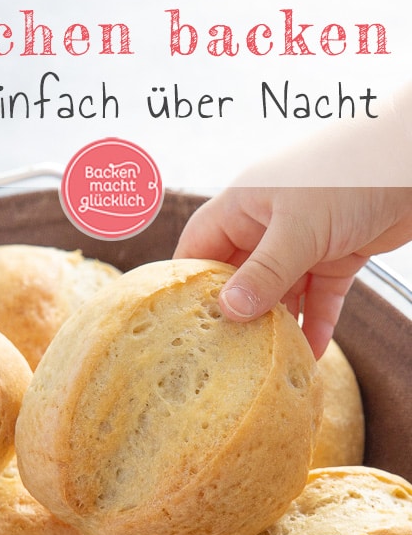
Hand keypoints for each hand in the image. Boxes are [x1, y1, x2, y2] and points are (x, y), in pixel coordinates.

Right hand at [174, 185, 411, 357]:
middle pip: (239, 276)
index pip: (199, 247)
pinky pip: (319, 296)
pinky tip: (312, 352)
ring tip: (267, 362)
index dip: (188, 283)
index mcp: (244, 205)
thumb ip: (266, 272)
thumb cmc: (351, 172)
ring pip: (280, 292)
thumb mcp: (299, 227)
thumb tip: (230, 311)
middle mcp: (268, 224)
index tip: (183, 323)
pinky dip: (317, 322)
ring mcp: (303, 241)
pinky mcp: (337, 256)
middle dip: (235, 313)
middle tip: (226, 354)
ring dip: (278, 325)